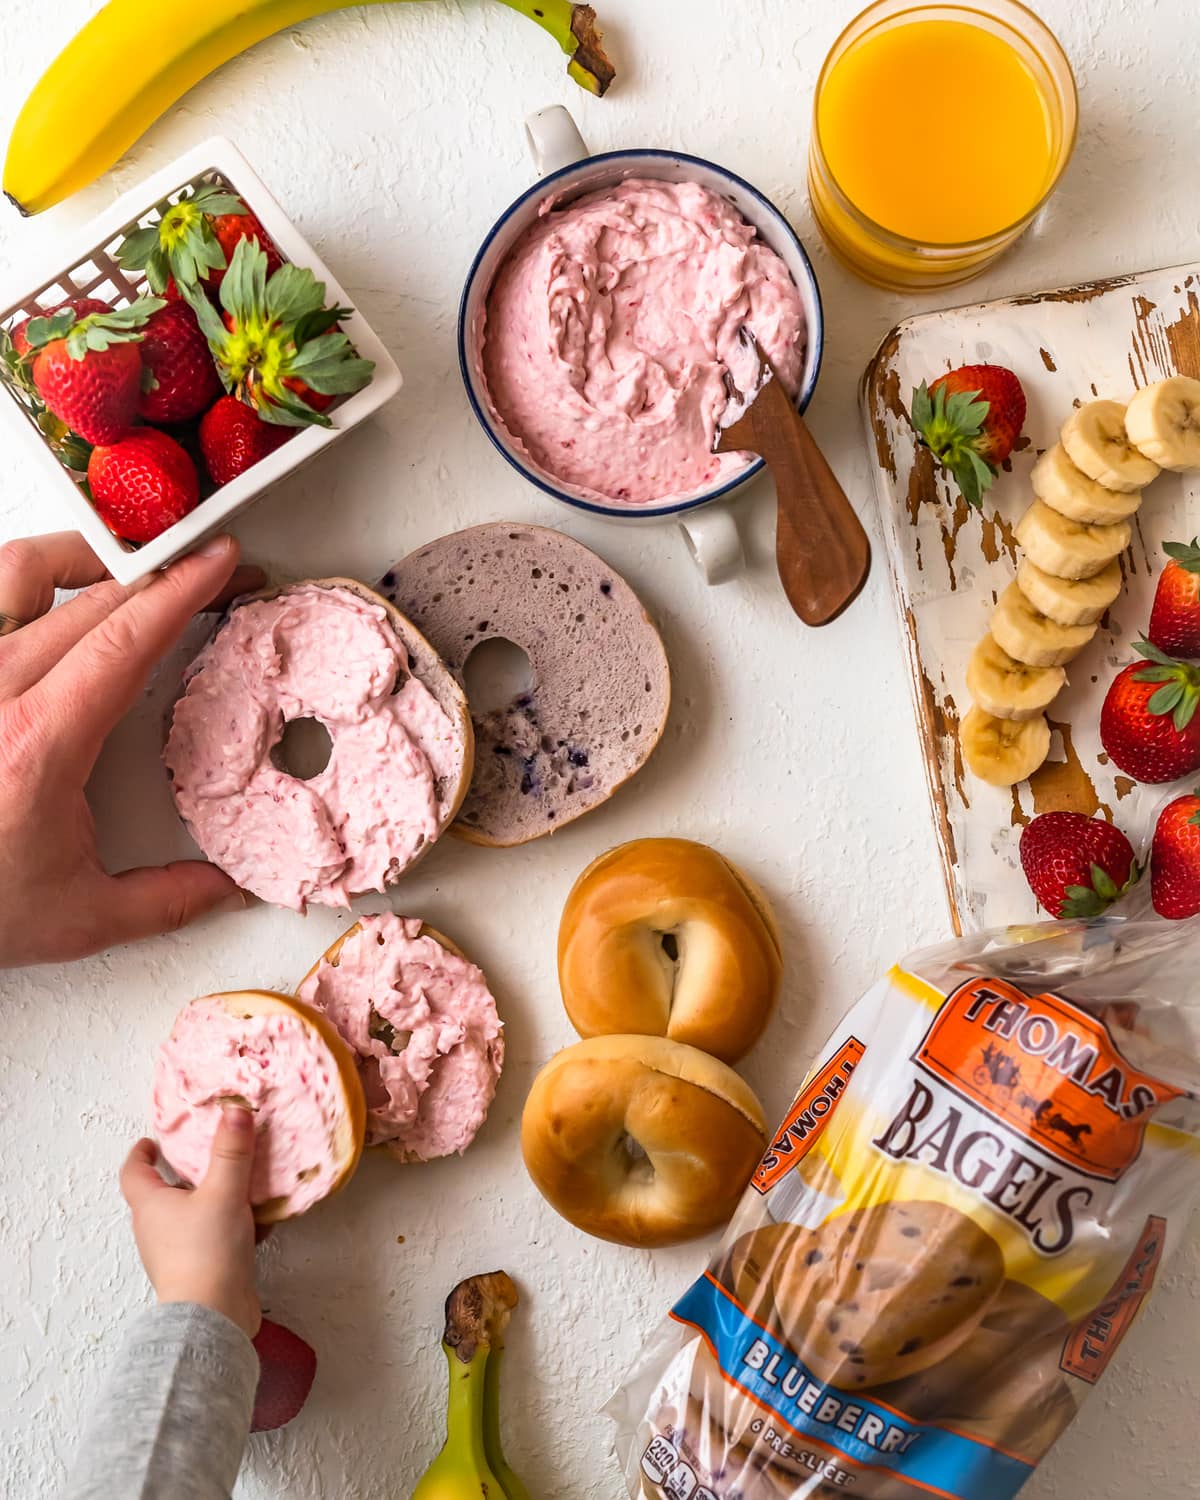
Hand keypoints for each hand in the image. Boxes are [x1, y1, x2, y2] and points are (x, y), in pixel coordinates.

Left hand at [0, 531, 263, 965]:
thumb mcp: (77, 916)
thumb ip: (165, 900)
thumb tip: (225, 890)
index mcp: (36, 742)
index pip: (125, 637)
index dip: (183, 588)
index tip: (221, 562)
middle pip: (90, 594)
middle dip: (161, 569)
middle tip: (206, 567)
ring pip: (21, 568)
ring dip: (85, 555)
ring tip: (128, 563)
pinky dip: (29, 581)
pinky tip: (57, 597)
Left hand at [120, 1105, 260, 1338]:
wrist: (213, 1317)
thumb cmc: (206, 1250)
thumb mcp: (223, 1192)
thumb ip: (231, 1151)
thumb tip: (235, 1110)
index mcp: (150, 1206)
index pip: (133, 1172)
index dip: (142, 1152)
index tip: (155, 1139)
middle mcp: (156, 1229)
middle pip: (162, 1193)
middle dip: (183, 1172)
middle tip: (208, 1151)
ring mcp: (175, 1253)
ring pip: (191, 1215)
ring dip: (212, 1197)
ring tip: (241, 1180)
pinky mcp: (199, 1270)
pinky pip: (212, 1237)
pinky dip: (230, 1224)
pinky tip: (259, 1219)